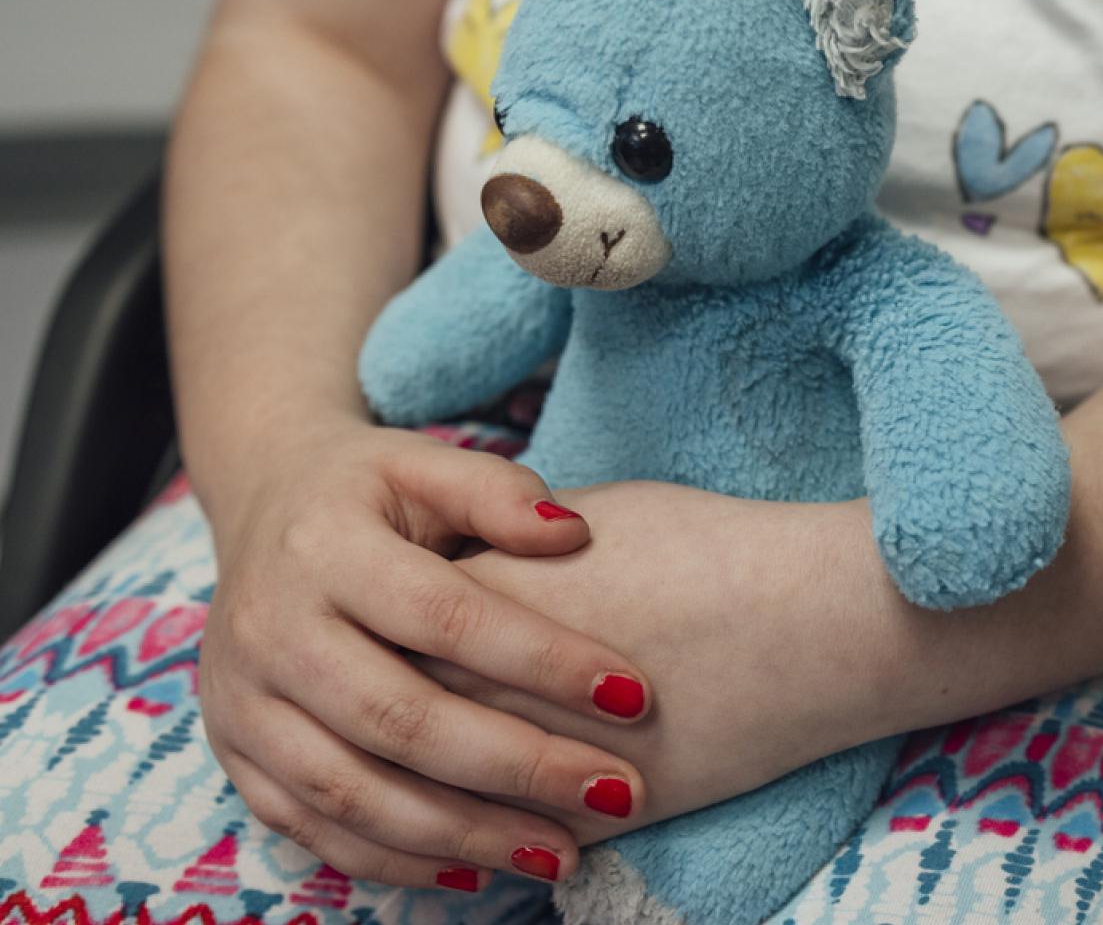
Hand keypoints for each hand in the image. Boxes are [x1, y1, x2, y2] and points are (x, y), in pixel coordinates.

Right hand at [198, 419, 656, 890]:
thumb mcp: (427, 463)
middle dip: (518, 765)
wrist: (263, 503)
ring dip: (465, 835)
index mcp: (323, 549)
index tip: (634, 695)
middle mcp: (270, 631)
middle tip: (616, 791)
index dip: (541, 659)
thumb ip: (498, 493)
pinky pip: (315, 829)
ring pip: (353, 792)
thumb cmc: (374, 489)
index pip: (445, 616)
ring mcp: (242, 703)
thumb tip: (572, 534)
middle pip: (399, 719)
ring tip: (563, 853)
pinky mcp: (236, 756)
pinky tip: (480, 872)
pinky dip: (399, 861)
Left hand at [417, 481, 899, 843]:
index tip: (395, 637)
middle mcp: (478, 688)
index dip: (387, 642)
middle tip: (393, 723)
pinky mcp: (588, 816)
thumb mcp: (588, 521)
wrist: (804, 617)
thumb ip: (515, 552)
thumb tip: (489, 572)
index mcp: (467, 601)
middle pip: (391, 720)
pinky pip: (510, 842)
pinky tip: (493, 838)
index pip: (385, 635)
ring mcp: (530, 761)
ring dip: (430, 802)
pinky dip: (495, 842)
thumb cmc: (708, 551)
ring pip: (438, 800)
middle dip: (390, 728)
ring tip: (428, 793)